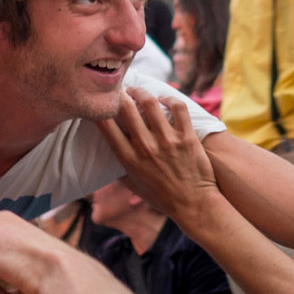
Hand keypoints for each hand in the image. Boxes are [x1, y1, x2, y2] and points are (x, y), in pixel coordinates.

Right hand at [92, 88, 217, 219]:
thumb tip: (106, 154)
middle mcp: (145, 147)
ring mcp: (167, 141)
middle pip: (126, 108)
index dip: (100, 108)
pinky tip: (164, 99)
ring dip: (141, 92)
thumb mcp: (132, 184)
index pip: (105, 125)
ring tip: (138, 91)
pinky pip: (178, 107)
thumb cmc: (161, 197)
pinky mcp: (187, 137)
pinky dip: (169, 99)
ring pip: (150, 103)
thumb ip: (118, 168)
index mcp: (128, 159)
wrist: (193, 204)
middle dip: (120, 93)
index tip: (100, 103)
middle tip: (119, 89)